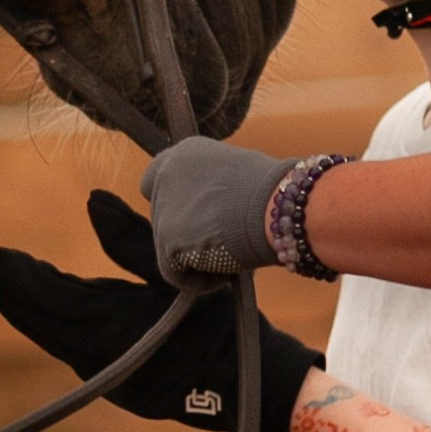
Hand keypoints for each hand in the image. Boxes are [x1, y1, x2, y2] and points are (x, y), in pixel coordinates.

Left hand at [0, 190, 322, 431]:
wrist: (256, 386)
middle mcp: (107, 361)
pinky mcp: (123, 389)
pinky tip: (47, 313)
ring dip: (31, 312)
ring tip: (4, 284)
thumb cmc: (227, 321)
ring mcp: (113, 382)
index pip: (54, 298)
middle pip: (48, 323)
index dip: (20, 277)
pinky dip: (55, 329)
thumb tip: (93, 201)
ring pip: (59, 341)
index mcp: (119, 329)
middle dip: (15, 294)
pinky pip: (76, 353)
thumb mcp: (184, 268)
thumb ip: (132, 238)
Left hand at [138, 137, 299, 281]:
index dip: (176, 203)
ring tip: (232, 251)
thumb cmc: (273, 193)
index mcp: (186, 152)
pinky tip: (226, 269)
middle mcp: (166, 172)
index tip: (195, 219)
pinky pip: (177, 273)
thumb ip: (213, 190)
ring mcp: (163, 205)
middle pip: (163, 217)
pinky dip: (200, 279)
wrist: (273, 205)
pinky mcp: (166, 238)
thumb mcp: (237, 178)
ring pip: (171, 248)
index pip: (157, 179)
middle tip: (222, 242)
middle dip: (188, 235)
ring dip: (198, 258)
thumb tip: (211, 215)